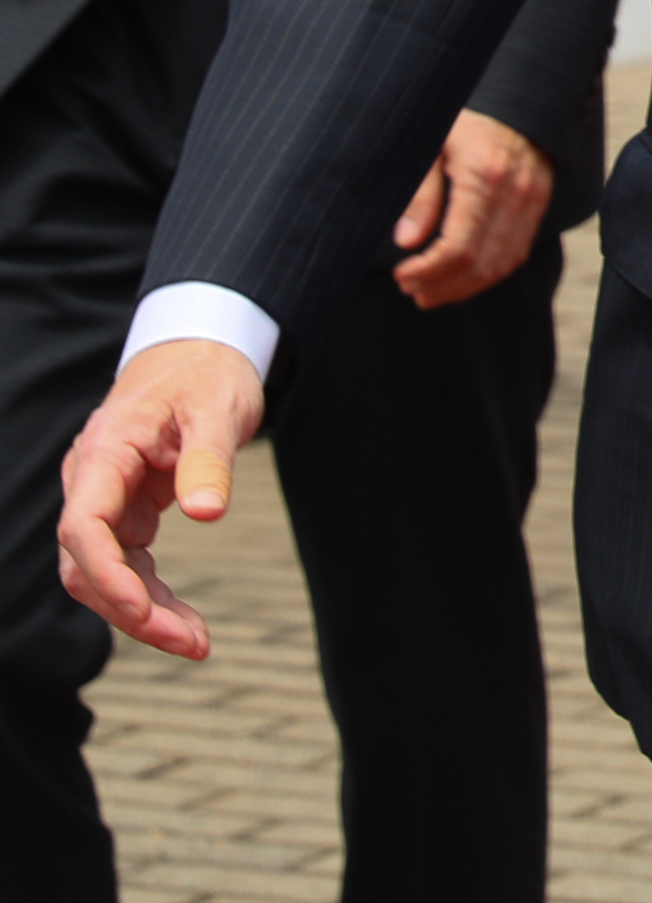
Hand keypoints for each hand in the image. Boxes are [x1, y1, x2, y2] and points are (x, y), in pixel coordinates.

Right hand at [55, 339, 268, 659]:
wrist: (198, 355)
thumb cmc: (206, 375)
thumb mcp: (217, 408)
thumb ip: (208, 459)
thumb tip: (207, 512)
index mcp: (105, 453)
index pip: (84, 526)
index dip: (107, 575)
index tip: (142, 611)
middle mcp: (93, 483)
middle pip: (88, 564)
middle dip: (132, 611)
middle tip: (192, 643)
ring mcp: (106, 502)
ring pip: (106, 575)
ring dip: (144, 614)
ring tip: (197, 644)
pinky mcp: (126, 515)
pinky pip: (128, 567)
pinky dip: (153, 598)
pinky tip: (184, 624)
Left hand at [392, 109, 554, 309]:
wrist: (517, 98)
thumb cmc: (465, 121)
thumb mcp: (432, 148)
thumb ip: (421, 195)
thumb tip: (407, 242)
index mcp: (484, 175)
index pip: (458, 247)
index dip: (427, 271)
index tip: (401, 276)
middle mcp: (515, 192)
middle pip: (480, 263)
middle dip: (442, 285)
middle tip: (410, 289)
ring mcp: (533, 200)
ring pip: (501, 265)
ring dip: (464, 286)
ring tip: (430, 291)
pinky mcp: (539, 205)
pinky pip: (517, 253)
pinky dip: (488, 273)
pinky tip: (462, 276)